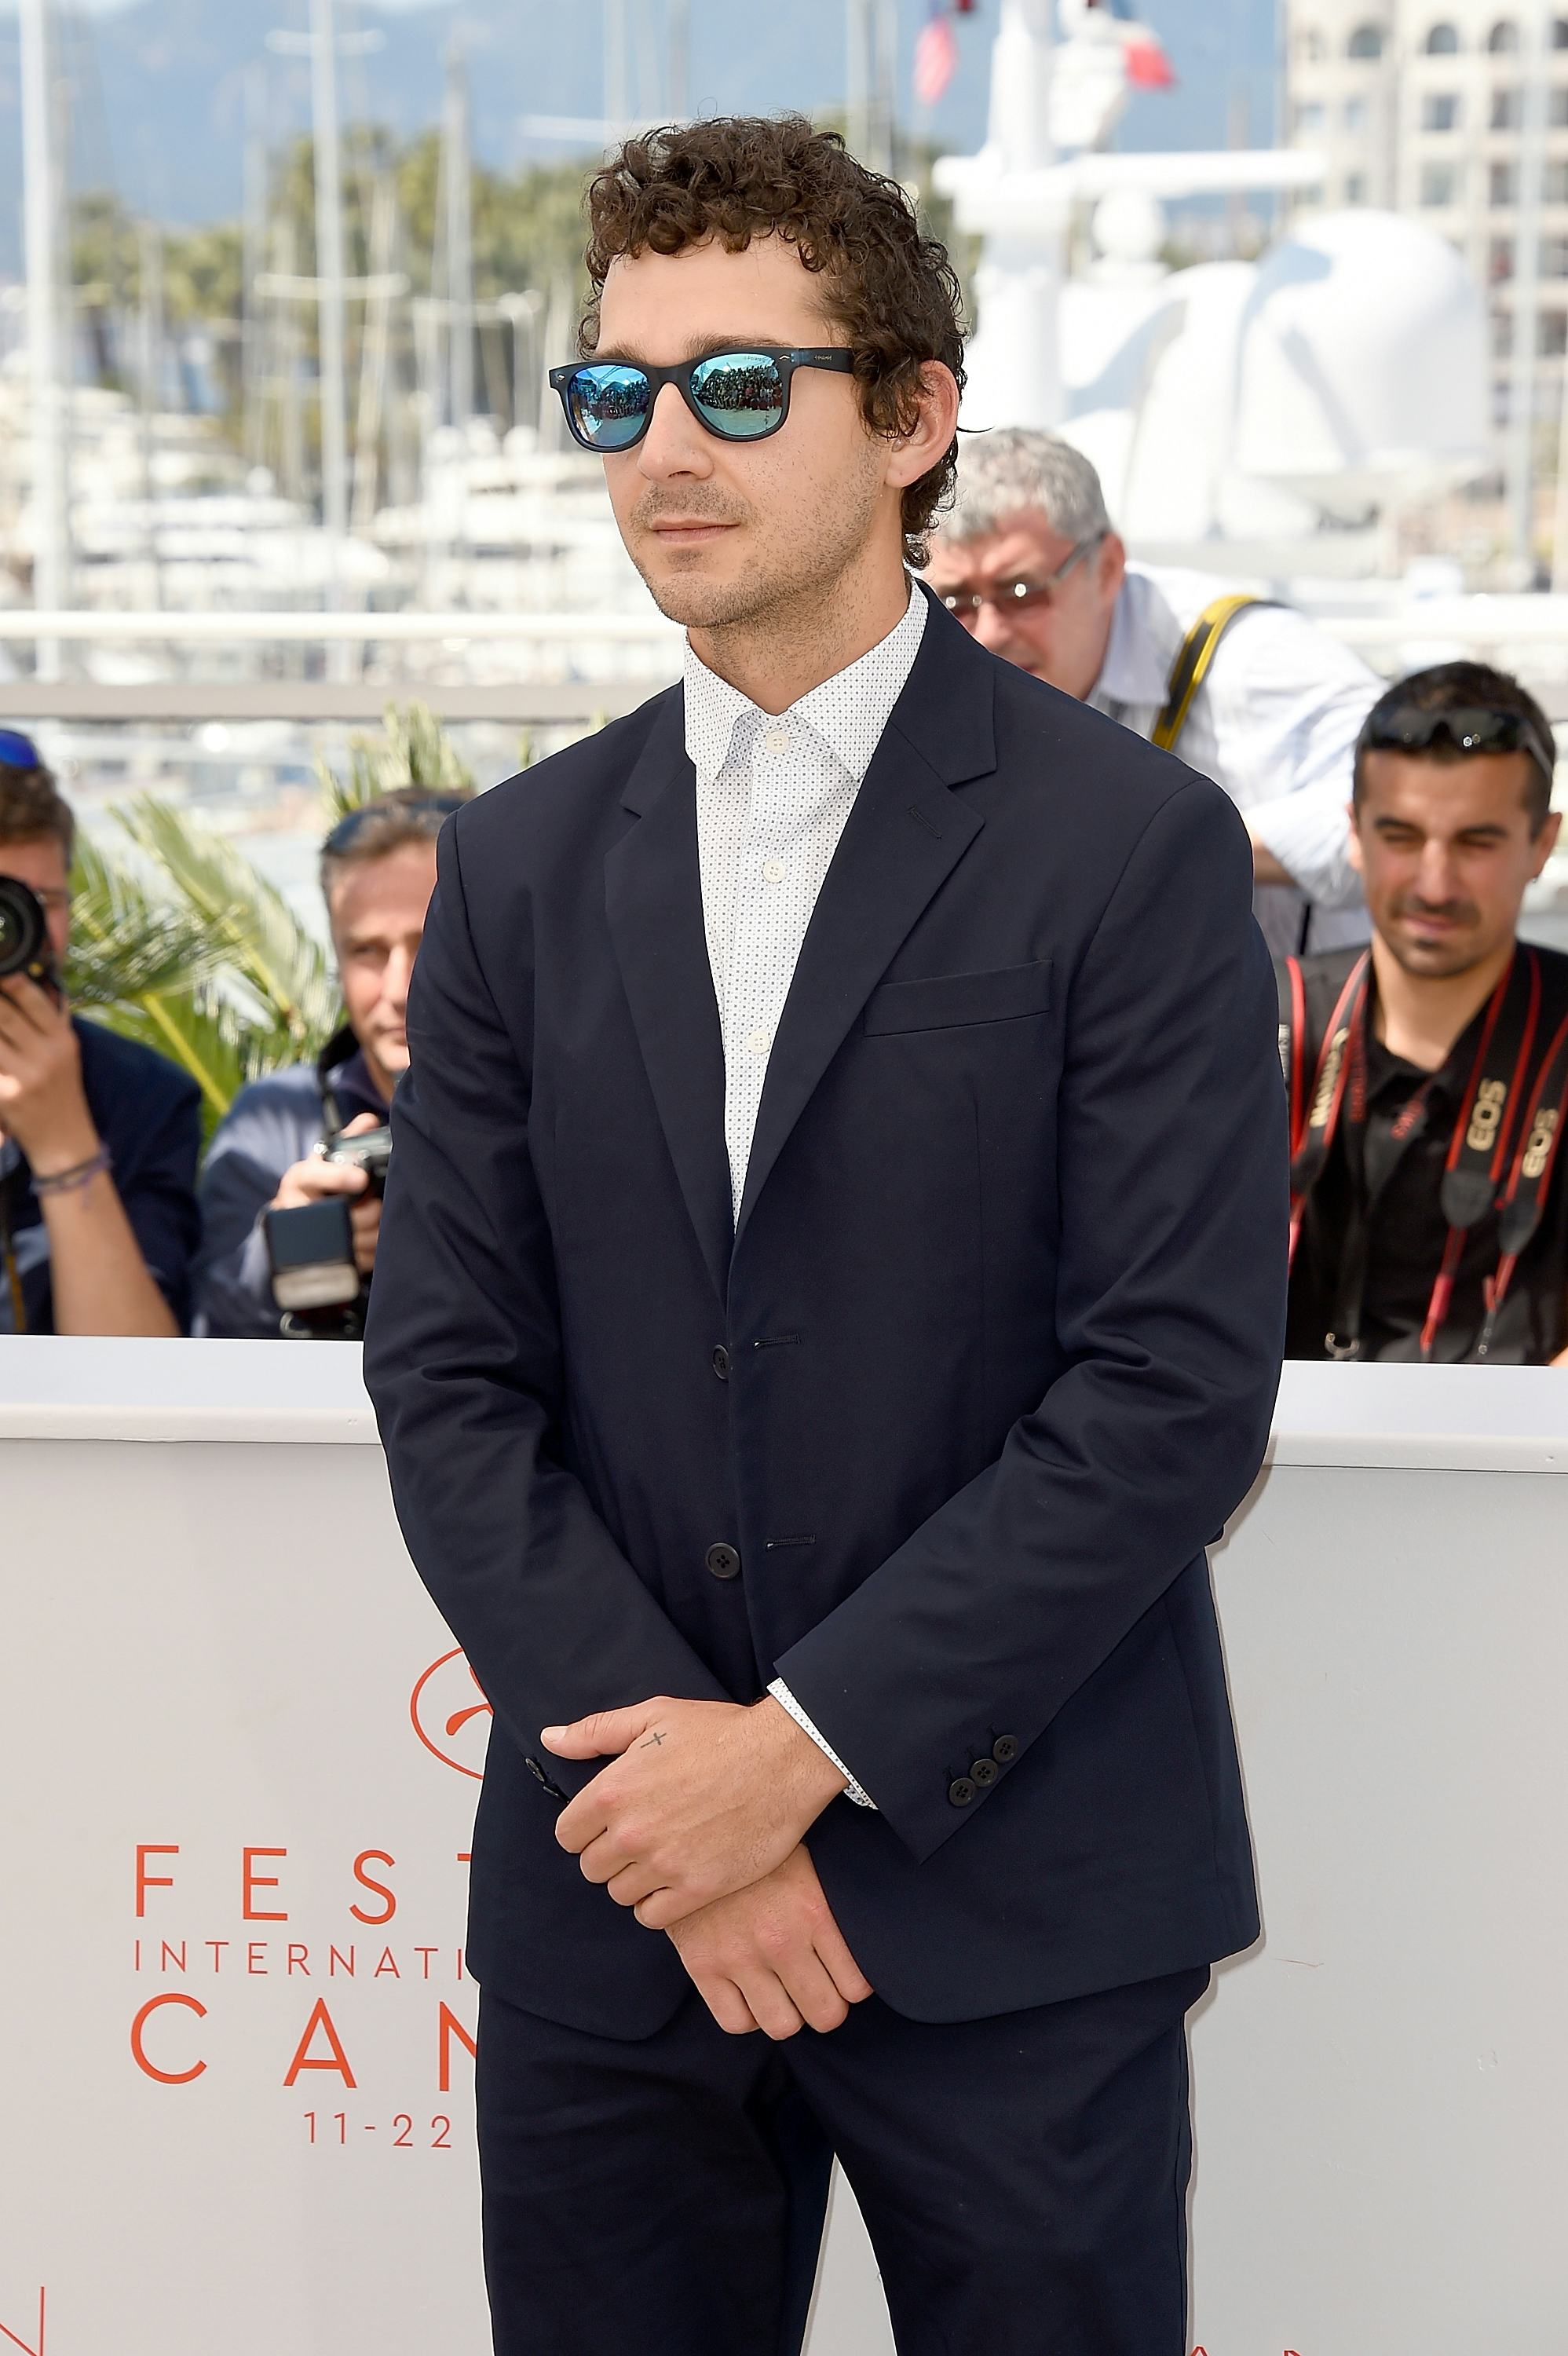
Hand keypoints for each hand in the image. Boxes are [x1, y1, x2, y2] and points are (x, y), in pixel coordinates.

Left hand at [0, 974, 96, 1171]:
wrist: (64, 1140)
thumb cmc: (63, 1091)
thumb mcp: (67, 1052)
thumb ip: (52, 1018)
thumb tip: (36, 980)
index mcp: (63, 1040)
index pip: (33, 1000)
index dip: (11, 980)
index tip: (1, 970)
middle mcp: (45, 1055)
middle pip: (4, 1014)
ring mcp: (24, 1076)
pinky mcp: (5, 1095)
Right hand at [270, 1110, 382, 1275]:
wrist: (290, 1223)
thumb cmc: (314, 1187)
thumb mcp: (323, 1161)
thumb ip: (348, 1140)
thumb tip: (370, 1121)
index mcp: (300, 1178)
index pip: (314, 1175)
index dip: (338, 1177)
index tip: (361, 1178)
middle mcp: (296, 1207)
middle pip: (340, 1215)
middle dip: (368, 1212)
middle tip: (380, 1207)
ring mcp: (305, 1238)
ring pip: (350, 1241)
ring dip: (374, 1234)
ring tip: (382, 1224)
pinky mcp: (318, 1261)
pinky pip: (353, 1261)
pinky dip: (371, 1253)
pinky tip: (376, 1243)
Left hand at [543, 1694, 847, 1928]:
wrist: (783, 1758)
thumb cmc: (719, 1732)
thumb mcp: (653, 1716)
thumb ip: (595, 1732)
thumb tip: (551, 1739)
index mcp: (612, 1791)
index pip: (567, 1835)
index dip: (584, 1829)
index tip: (607, 1823)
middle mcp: (631, 1833)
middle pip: (591, 1868)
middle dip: (609, 1855)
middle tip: (639, 1838)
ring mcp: (664, 1864)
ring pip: (620, 1894)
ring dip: (634, 1880)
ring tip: (660, 1857)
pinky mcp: (697, 1888)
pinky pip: (652, 1916)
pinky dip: (657, 1904)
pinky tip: (675, 1880)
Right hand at [669, 1845, 872, 2039]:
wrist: (695, 1831)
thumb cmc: (761, 1848)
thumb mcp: (809, 1863)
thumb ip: (833, 1905)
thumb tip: (868, 1937)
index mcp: (814, 1910)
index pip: (856, 1986)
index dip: (853, 1987)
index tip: (844, 1977)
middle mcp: (780, 1939)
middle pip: (825, 2014)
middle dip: (825, 2005)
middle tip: (817, 1988)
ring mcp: (739, 1956)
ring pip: (783, 2025)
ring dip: (788, 2013)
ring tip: (783, 1990)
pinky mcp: (703, 1965)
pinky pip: (737, 2023)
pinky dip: (748, 2015)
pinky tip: (751, 1992)